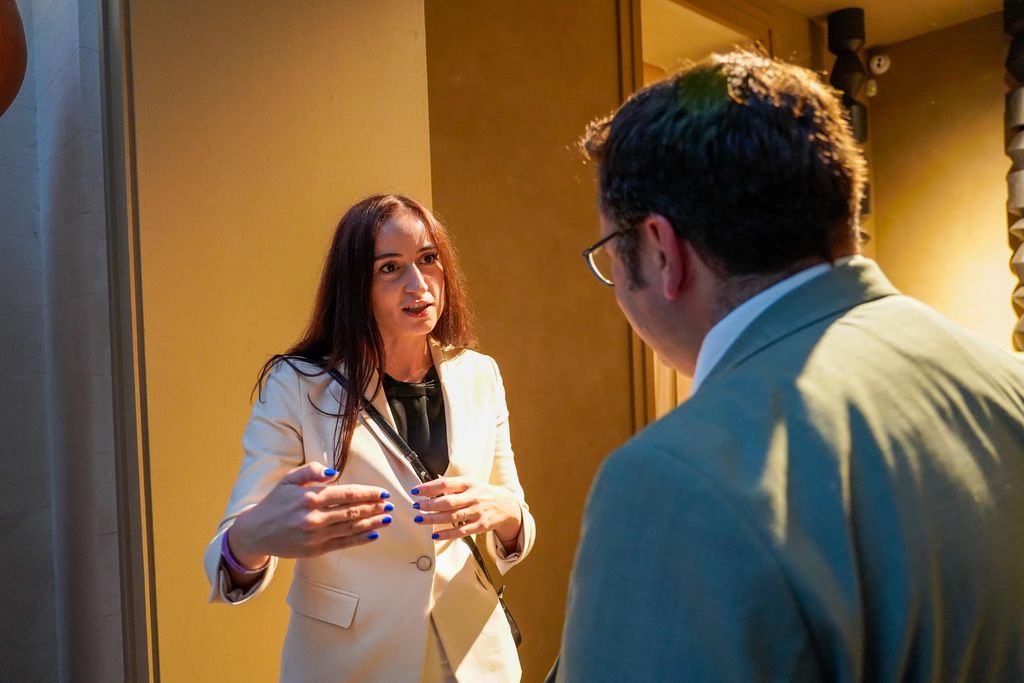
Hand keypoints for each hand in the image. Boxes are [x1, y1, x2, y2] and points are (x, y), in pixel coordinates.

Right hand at [229, 462, 392, 565]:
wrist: (256, 532)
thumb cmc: (275, 502)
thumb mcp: (289, 480)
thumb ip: (311, 471)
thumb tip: (334, 472)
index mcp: (310, 497)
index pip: (347, 494)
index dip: (368, 493)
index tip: (382, 492)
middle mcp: (314, 517)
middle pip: (353, 511)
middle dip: (374, 507)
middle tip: (390, 504)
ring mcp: (315, 535)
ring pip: (351, 527)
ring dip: (372, 522)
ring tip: (387, 518)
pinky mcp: (315, 550)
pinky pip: (343, 543)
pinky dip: (360, 539)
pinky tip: (374, 534)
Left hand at [411, 476, 521, 543]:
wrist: (506, 505)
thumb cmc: (482, 493)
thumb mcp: (470, 484)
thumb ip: (451, 486)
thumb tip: (427, 489)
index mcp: (469, 483)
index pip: (446, 483)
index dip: (429, 487)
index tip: (415, 491)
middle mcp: (474, 496)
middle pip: (448, 501)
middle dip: (429, 504)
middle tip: (415, 506)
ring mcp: (478, 511)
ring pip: (453, 517)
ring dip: (434, 519)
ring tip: (419, 519)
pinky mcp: (481, 525)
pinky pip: (462, 531)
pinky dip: (447, 534)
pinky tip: (435, 535)